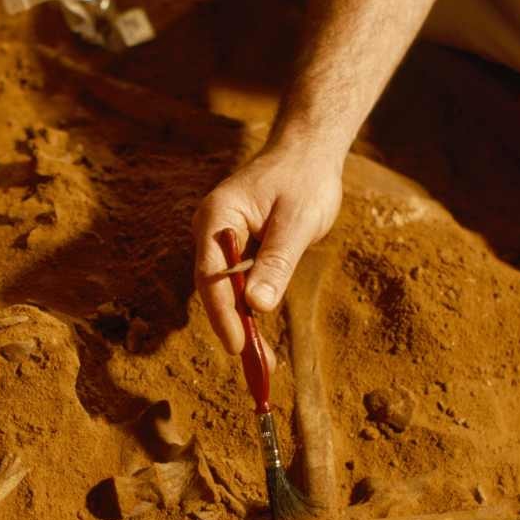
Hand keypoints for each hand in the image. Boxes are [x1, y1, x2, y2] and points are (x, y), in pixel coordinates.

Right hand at [192, 136, 343, 355]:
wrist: (308, 152)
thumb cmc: (303, 179)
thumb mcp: (297, 222)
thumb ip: (277, 262)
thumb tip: (258, 307)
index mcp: (217, 218)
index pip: (211, 275)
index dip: (222, 314)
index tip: (238, 346)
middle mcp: (212, 231)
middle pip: (215, 288)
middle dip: (233, 327)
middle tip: (256, 366)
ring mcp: (224, 240)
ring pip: (227, 290)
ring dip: (243, 323)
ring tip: (263, 361)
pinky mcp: (239, 249)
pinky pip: (241, 283)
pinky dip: (252, 308)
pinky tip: (263, 336)